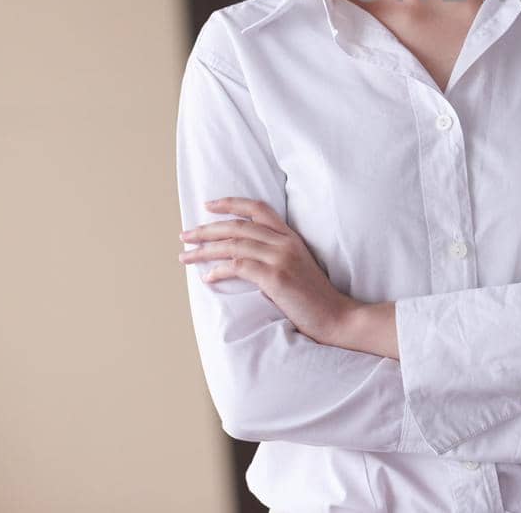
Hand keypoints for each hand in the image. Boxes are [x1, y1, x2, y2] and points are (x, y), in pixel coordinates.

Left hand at [179, 197, 354, 345]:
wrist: (336, 317)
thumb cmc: (312, 298)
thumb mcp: (295, 268)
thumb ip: (272, 258)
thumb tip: (238, 260)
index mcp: (291, 237)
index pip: (258, 209)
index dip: (231, 204)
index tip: (207, 205)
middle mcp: (285, 242)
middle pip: (239, 226)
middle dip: (207, 229)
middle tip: (185, 235)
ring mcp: (282, 258)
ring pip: (234, 244)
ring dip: (205, 250)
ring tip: (186, 256)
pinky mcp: (277, 277)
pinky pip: (240, 266)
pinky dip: (219, 270)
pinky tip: (207, 277)